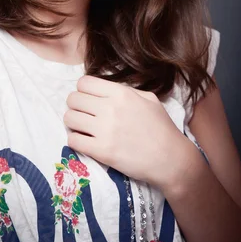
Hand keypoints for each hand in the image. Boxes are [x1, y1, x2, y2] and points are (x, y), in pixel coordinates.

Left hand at [64, 75, 191, 191]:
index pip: (84, 83)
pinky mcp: (101, 151)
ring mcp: (104, 130)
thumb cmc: (162, 128)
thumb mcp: (149, 99)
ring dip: (73, 123)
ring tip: (82, 128)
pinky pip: (73, 140)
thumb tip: (105, 89)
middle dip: (75, 106)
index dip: (83, 90)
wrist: (171, 159)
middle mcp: (110, 108)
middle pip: (73, 99)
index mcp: (121, 93)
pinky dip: (75, 140)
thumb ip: (126, 91)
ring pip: (69, 118)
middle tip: (83, 114)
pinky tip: (84, 142)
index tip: (88, 98)